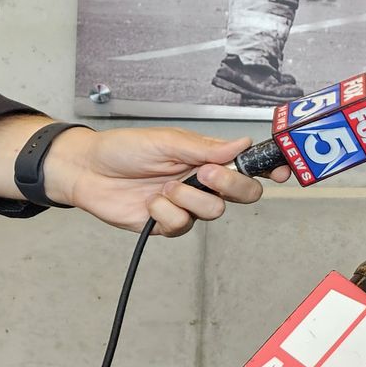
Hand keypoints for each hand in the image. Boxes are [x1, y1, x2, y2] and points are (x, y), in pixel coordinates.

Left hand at [0, 117, 289, 234]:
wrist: (86, 171)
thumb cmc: (123, 148)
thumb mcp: (166, 141)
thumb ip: (205, 147)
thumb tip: (242, 143)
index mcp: (208, 157)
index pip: (249, 165)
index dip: (269, 169)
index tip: (279, 172)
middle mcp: (203, 182)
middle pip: (244, 194)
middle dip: (232, 187)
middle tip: (208, 175)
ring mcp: (187, 204)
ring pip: (214, 212)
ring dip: (190, 199)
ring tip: (165, 187)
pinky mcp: (168, 224)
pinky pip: (183, 225)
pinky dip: (167, 213)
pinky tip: (151, 202)